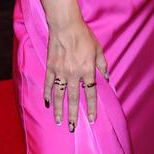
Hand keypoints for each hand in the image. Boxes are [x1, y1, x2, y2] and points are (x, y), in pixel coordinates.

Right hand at [44, 17, 107, 131]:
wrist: (66, 26)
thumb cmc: (84, 36)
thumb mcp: (99, 50)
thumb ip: (102, 65)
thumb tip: (107, 78)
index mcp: (87, 70)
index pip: (90, 93)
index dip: (91, 107)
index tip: (91, 119)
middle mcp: (73, 74)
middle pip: (73, 99)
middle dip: (73, 115)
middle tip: (72, 127)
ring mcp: (60, 72)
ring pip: (59, 95)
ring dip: (59, 109)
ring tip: (59, 121)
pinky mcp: (50, 68)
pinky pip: (47, 85)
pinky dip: (46, 95)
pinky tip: (47, 104)